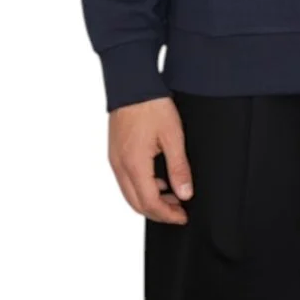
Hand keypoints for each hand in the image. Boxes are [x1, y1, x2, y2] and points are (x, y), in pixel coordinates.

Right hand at [108, 95, 193, 223]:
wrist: (132, 83)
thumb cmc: (151, 105)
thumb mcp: (173, 136)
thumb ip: (179, 168)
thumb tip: (185, 194)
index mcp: (134, 165)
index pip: (149, 203)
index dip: (167, 214)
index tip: (183, 216)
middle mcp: (120, 166)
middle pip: (136, 203)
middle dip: (158, 212)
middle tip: (179, 211)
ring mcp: (115, 159)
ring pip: (129, 193)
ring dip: (150, 199)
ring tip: (172, 194)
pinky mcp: (114, 152)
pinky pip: (126, 179)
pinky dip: (141, 186)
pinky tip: (158, 179)